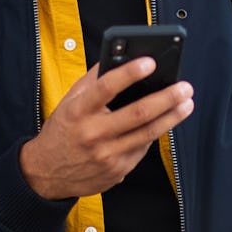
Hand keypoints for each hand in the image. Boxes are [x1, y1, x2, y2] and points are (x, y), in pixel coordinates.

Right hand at [19, 57, 193, 200]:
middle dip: (166, 98)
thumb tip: (118, 57)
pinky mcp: (116, 171)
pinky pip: (141, 149)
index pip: (105, 88)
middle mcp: (92, 134)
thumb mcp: (69, 102)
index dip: (129, 73)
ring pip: (147, 134)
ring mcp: (105, 156)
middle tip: (184, 87)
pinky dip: (154, 134)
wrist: (46, 174)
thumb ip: (92, 81)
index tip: (150, 61)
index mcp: (78, 112)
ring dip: (171, 117)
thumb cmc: (62, 131)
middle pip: (137, 114)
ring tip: (186, 103)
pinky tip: (164, 122)